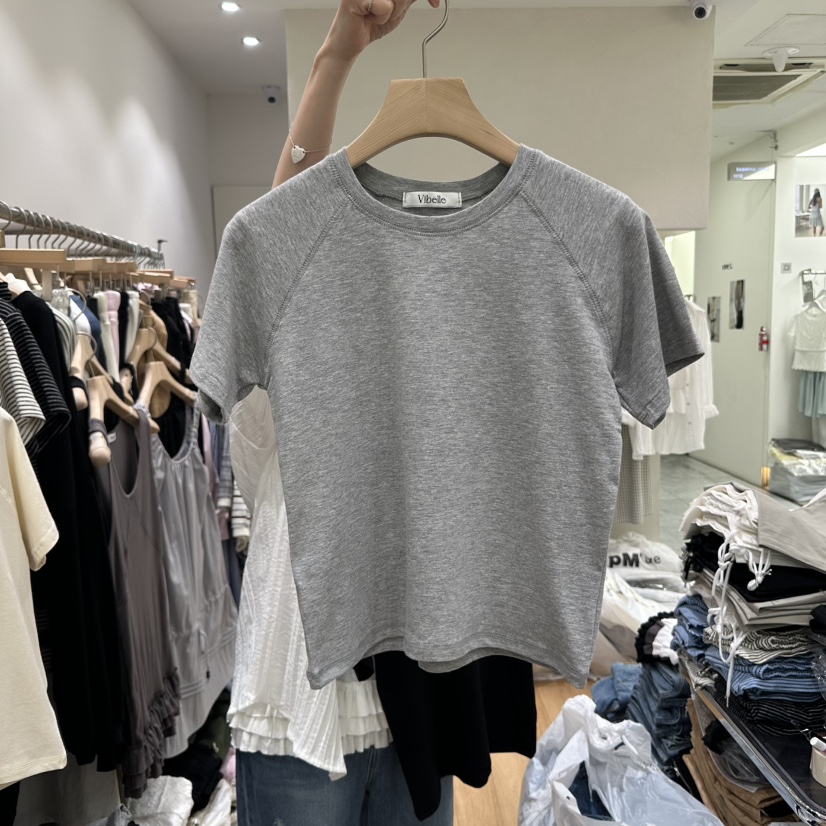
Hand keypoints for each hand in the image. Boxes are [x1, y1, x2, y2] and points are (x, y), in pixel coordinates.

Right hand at [322, 0, 440, 64]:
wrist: (350, 43)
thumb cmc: (370, 24)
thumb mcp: (398, 7)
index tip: (434, 2)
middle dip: (403, 4)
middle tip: (392, 12)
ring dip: (393, 11)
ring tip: (376, 15)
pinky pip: (385, 6)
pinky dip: (381, 17)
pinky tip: (368, 17)